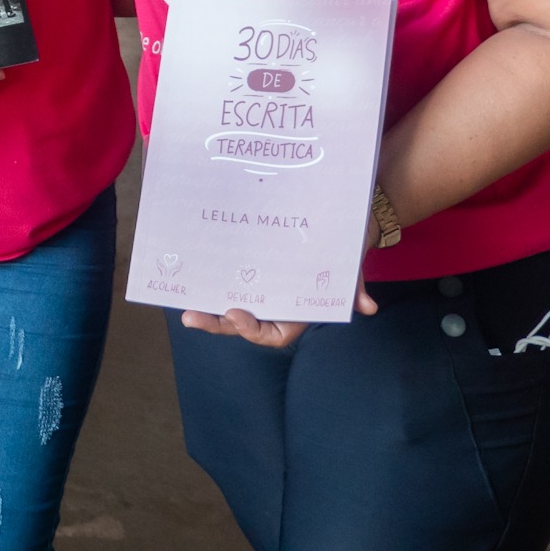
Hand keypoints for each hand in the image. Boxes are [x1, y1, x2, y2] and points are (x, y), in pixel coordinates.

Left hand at [182, 216, 380, 346]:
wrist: (337, 216)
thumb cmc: (344, 245)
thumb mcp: (350, 265)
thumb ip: (353, 286)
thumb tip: (367, 306)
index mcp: (298, 310)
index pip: (274, 334)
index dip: (253, 330)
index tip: (236, 314)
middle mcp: (275, 301)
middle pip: (242, 322)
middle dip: (217, 323)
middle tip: (191, 316)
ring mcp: (259, 285)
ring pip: (229, 302)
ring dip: (205, 305)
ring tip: (183, 301)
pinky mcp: (247, 264)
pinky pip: (226, 277)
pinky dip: (209, 279)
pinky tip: (189, 272)